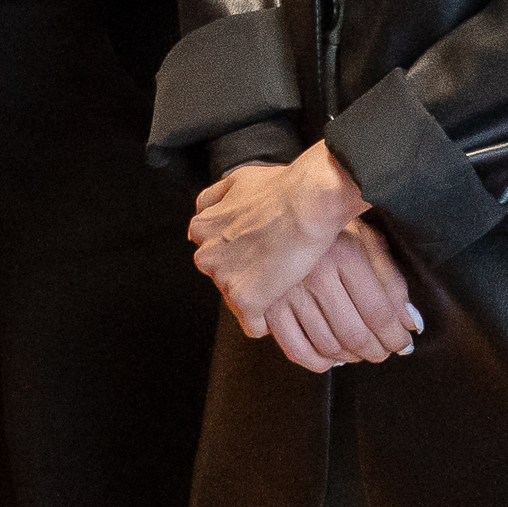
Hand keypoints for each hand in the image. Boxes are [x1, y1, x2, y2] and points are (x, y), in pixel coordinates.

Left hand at [189, 145, 373, 331]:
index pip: (212, 251)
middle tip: (272, 263)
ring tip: (281, 279)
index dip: (238, 250)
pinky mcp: (246, 300)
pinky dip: (265, 321)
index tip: (256, 248)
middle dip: (243, 273)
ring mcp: (225, 279)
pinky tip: (280, 304)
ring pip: (236, 300)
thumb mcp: (237, 180)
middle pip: (222, 276)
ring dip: (256, 294)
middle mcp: (206, 255)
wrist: (309, 203)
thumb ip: (212, 200)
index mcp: (202, 228)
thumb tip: (198, 217)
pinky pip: (252, 325)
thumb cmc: (281, 189)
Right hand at [262, 222, 421, 373]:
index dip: (396, 336)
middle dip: (377, 351)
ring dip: (351, 357)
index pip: (378, 312)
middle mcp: (315, 274)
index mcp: (344, 254)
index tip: (404, 344)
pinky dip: (318, 362)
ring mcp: (287, 292)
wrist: (281, 211)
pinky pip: (295, 349)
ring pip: (327, 345)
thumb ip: (392, 281)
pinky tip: (332, 355)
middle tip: (386, 351)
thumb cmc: (331, 225)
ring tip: (362, 351)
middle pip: (354, 334)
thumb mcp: (368, 240)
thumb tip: (412, 323)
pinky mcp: (266, 305)